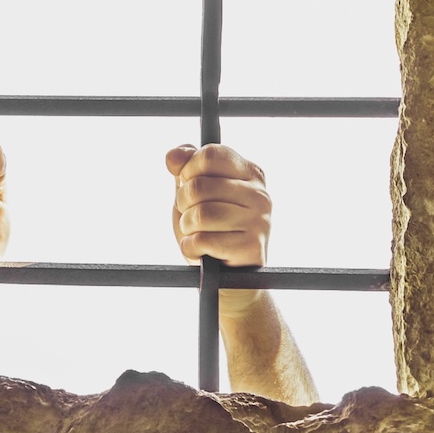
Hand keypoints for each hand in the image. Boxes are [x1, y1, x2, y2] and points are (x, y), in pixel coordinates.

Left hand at [166, 144, 270, 313]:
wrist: (229, 278)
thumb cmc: (211, 228)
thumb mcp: (195, 194)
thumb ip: (185, 168)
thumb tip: (173, 156)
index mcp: (251, 173)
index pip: (211, 154)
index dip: (189, 170)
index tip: (189, 185)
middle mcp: (260, 194)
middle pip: (199, 186)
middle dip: (183, 204)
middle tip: (192, 217)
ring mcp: (260, 221)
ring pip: (200, 214)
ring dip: (187, 228)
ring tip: (197, 234)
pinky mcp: (252, 248)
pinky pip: (202, 241)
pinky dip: (190, 248)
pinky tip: (201, 252)